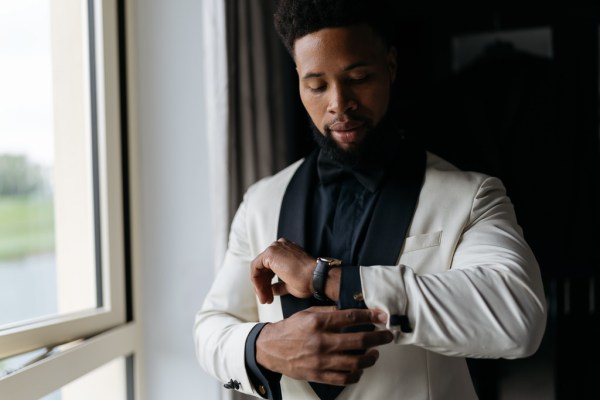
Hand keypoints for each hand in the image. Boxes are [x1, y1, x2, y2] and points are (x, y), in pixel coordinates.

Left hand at [251, 238, 315, 303]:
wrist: (316, 277)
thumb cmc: (309, 280)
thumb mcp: (290, 284)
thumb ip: (279, 285)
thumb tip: (272, 290)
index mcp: (286, 251)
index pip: (270, 267)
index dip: (267, 283)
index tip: (269, 295)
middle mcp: (280, 247)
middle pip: (264, 268)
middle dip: (263, 286)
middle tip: (265, 299)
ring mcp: (275, 248)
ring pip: (259, 268)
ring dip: (260, 285)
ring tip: (265, 299)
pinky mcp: (270, 254)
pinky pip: (256, 267)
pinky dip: (256, 281)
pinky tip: (261, 291)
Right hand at [256, 306, 392, 385]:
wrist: (270, 349)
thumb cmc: (290, 329)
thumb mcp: (308, 313)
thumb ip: (330, 312)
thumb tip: (351, 309)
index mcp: (318, 322)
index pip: (351, 317)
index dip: (370, 316)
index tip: (382, 316)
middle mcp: (321, 341)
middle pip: (360, 340)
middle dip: (379, 337)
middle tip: (387, 336)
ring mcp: (321, 360)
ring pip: (356, 361)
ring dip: (371, 357)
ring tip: (375, 353)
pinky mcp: (319, 374)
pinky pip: (344, 378)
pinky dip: (357, 373)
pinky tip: (360, 368)